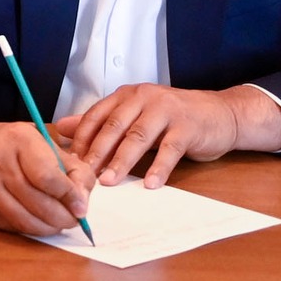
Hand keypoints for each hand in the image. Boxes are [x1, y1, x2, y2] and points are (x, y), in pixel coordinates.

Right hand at [0, 109, 95, 236]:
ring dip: (48, 228)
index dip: (70, 196)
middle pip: (38, 203)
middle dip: (63, 217)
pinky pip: (11, 226)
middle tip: (74, 220)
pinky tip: (37, 221)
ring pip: (24, 220)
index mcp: (18, 139)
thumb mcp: (45, 143)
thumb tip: (82, 202)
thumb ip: (73, 169)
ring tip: (58, 223)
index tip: (81, 207)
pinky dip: (30, 228)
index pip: (48, 177)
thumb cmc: (13, 145)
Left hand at [56, 83, 280, 188]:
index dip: (81, 139)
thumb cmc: (173, 118)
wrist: (220, 113)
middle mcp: (144, 98)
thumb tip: (61, 127)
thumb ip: (100, 121)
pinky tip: (150, 184)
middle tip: (83, 175)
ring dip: (122, 161)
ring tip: (109, 182)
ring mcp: (167, 111)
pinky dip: (159, 168)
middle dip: (97, 152)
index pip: (97, 116)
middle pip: (114, 126)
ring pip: (138, 137)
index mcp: (127, 95)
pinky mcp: (188, 127)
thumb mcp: (135, 115)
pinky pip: (170, 150)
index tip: (69, 162)